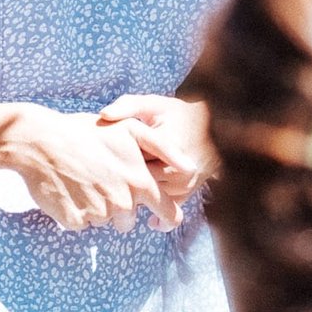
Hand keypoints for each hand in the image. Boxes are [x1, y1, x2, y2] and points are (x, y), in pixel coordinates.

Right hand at [0, 105, 169, 232]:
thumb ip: (165, 149)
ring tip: (85, 180)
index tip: (159, 218)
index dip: (166, 216)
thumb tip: (191, 168)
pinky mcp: (74, 222)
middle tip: (103, 178)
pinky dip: (78, 211)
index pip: (168, 213)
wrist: (40, 141)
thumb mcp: (131, 129)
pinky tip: (70, 189)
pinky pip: (83, 224)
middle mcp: (122, 202)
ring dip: (98, 208)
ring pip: (105, 221)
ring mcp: (97, 214)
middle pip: (130, 220)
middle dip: (121, 206)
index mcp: (139, 182)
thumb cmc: (87, 132)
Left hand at [98, 94, 214, 218]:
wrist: (213, 124)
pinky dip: (151, 208)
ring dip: (134, 196)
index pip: (132, 160)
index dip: (112, 161)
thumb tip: (103, 115)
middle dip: (121, 182)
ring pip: (151, 198)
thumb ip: (128, 106)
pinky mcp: (188, 191)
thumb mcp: (154, 104)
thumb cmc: (177, 113)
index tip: (99, 158)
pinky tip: (137, 203)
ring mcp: (184, 183)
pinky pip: (165, 207)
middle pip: (139, 183)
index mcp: (167, 144)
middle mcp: (178, 168)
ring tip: (115, 188)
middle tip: (102, 179)